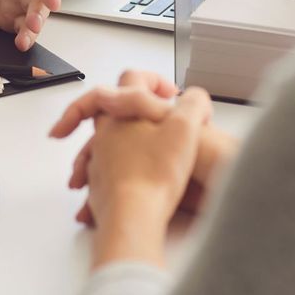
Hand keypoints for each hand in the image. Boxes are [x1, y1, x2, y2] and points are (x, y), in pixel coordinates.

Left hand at [82, 88, 211, 267]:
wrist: (132, 216)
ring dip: (121, 143)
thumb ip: (194, 104)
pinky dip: (116, 174)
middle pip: (108, 108)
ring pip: (102, 142)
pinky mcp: (100, 186)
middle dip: (127, 109)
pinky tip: (135, 184)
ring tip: (142, 153)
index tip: (166, 91)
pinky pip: (104, 173)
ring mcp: (99, 160)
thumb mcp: (186, 128)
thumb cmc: (155, 173)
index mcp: (123, 112)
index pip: (129, 78)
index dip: (151, 79)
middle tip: (147, 115)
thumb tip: (196, 98)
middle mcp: (105, 133)